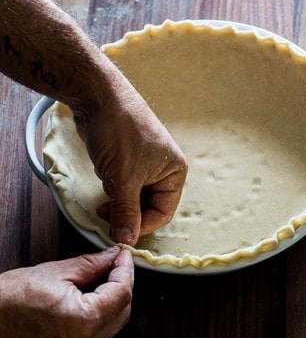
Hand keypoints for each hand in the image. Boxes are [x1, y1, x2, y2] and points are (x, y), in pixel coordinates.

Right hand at [0, 247, 132, 337]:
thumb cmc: (6, 301)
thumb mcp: (53, 273)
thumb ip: (91, 265)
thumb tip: (112, 256)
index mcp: (85, 321)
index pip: (122, 292)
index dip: (125, 269)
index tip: (123, 254)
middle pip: (122, 312)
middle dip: (121, 286)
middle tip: (114, 264)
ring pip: (110, 328)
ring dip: (111, 304)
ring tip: (100, 280)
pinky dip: (96, 322)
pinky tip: (88, 303)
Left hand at [74, 85, 187, 245]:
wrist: (98, 97)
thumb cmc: (119, 131)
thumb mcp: (123, 178)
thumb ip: (126, 212)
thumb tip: (127, 240)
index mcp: (174, 172)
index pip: (162, 213)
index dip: (141, 225)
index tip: (120, 232)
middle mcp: (164, 170)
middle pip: (148, 206)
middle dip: (127, 212)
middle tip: (106, 215)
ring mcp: (145, 164)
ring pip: (133, 197)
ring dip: (118, 201)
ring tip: (104, 194)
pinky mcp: (128, 160)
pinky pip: (123, 185)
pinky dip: (112, 189)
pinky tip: (103, 181)